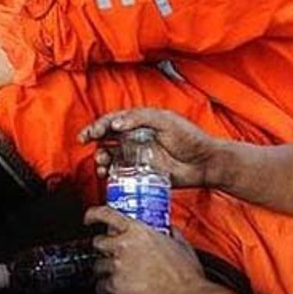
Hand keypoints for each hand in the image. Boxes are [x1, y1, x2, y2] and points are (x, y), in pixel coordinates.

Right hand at [79, 109, 228, 189]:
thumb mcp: (165, 120)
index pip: (113, 121)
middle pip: (107, 138)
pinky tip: (108, 175)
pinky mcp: (142, 173)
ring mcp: (138, 156)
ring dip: (101, 158)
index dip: (98, 126)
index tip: (90, 134)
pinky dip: (110, 174)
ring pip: (111, 156)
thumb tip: (115, 124)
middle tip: (87, 144)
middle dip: (94, 140)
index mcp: (140, 122)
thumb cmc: (190, 138)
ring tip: (101, 163)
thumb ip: (139, 118)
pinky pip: (121, 173)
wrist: (205, 163)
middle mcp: (136, 138)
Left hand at [86, 207, 206, 293]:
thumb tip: (170, 231)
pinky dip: (103, 288)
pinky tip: (109, 290)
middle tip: (111, 252)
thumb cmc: (186, 275)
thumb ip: (171, 234)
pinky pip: (100, 285)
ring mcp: (118, 266)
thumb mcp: (181, 245)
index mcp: (139, 232)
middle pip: (98, 241)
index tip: (90, 217)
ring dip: (103, 268)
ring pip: (97, 264)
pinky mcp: (116, 286)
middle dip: (103, 247)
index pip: (107, 215)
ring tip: (112, 273)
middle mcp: (124, 246)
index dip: (94, 214)